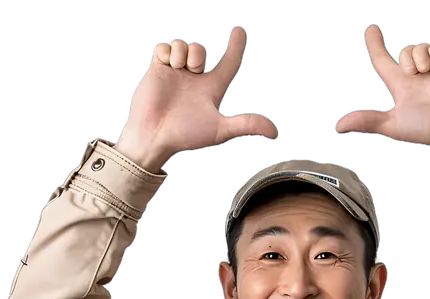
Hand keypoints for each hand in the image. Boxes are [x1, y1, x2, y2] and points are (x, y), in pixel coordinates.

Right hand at [120, 28, 277, 157]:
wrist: (154, 136)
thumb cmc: (185, 135)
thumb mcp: (220, 129)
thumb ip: (246, 125)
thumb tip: (275, 133)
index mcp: (211, 89)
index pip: (229, 64)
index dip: (236, 47)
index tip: (240, 31)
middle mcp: (194, 79)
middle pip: (201, 50)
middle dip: (198, 55)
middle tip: (193, 72)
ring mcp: (176, 73)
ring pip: (184, 45)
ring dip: (183, 54)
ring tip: (178, 71)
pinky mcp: (159, 69)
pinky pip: (166, 47)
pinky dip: (168, 53)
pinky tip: (166, 67)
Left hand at [335, 27, 429, 151]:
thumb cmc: (427, 129)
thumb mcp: (393, 124)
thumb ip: (367, 121)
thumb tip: (338, 126)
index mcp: (401, 87)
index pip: (383, 62)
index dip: (375, 46)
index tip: (369, 29)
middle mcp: (415, 77)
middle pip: (402, 52)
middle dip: (405, 60)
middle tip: (414, 77)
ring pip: (418, 48)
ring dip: (420, 60)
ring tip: (428, 75)